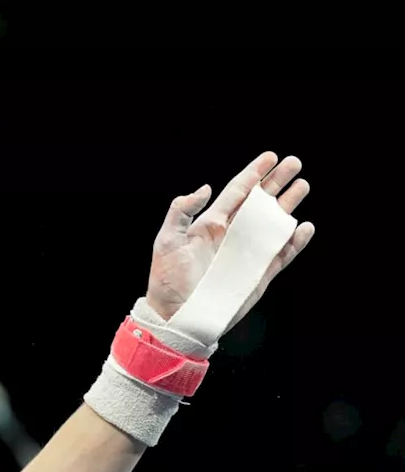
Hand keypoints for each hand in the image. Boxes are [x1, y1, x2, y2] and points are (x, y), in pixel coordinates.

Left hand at [145, 152, 314, 326]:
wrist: (178, 314)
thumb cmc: (168, 279)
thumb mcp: (167, 240)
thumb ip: (182, 211)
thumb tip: (206, 187)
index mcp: (211, 224)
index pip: (237, 192)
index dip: (254, 173)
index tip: (270, 157)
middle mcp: (232, 235)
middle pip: (260, 202)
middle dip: (277, 182)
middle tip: (294, 163)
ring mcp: (247, 253)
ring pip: (274, 224)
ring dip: (289, 205)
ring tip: (302, 186)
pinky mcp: (259, 273)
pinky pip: (281, 254)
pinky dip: (295, 242)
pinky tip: (304, 227)